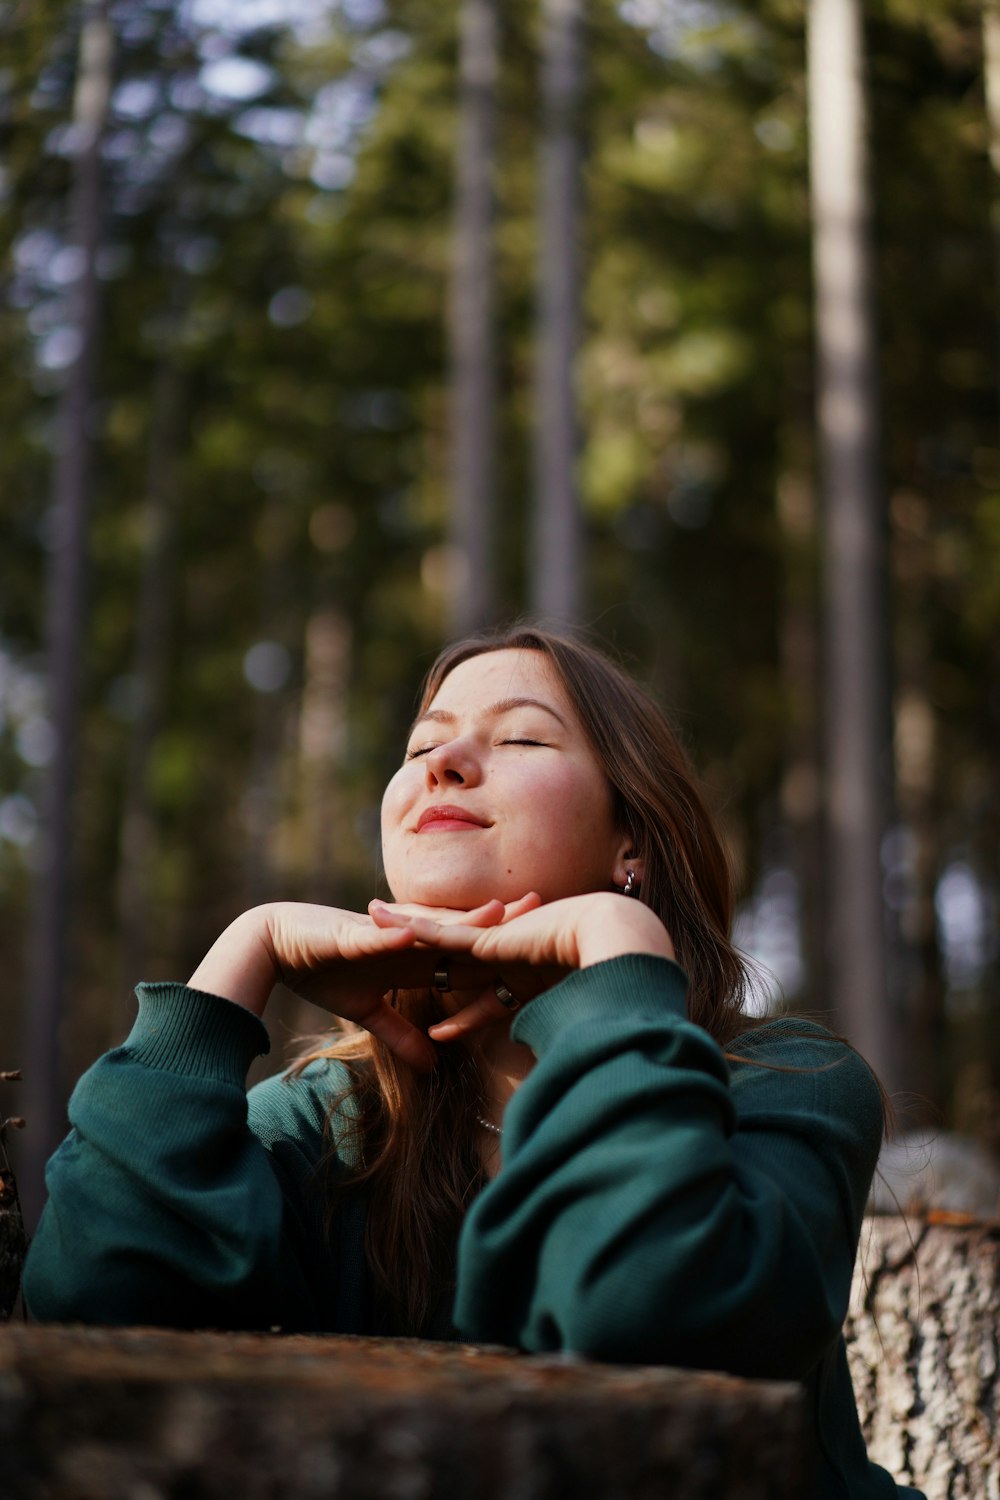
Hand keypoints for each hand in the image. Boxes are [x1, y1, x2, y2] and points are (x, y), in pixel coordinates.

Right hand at [187, 896, 543, 1072]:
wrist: (275, 945)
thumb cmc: (321, 971)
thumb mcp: (367, 1013)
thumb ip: (401, 1034)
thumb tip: (434, 1064)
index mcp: (412, 958)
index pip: (465, 955)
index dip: (500, 950)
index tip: (540, 945)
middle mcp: (405, 941)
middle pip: (460, 933)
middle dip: (499, 924)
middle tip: (545, 909)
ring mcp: (382, 934)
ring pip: (430, 928)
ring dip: (461, 921)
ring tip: (498, 911)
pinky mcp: (352, 934)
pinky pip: (380, 937)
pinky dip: (399, 937)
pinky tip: (420, 935)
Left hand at [369, 892, 674, 1042]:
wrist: (617, 951)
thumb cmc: (608, 989)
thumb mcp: (575, 1023)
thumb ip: (556, 1042)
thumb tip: (558, 1077)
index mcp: (524, 981)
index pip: (482, 995)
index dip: (459, 1007)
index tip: (438, 1023)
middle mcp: (506, 961)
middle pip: (451, 961)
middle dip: (418, 955)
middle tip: (384, 948)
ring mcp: (497, 949)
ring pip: (438, 942)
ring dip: (403, 932)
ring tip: (370, 916)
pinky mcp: (489, 940)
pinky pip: (441, 936)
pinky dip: (412, 930)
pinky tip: (383, 922)